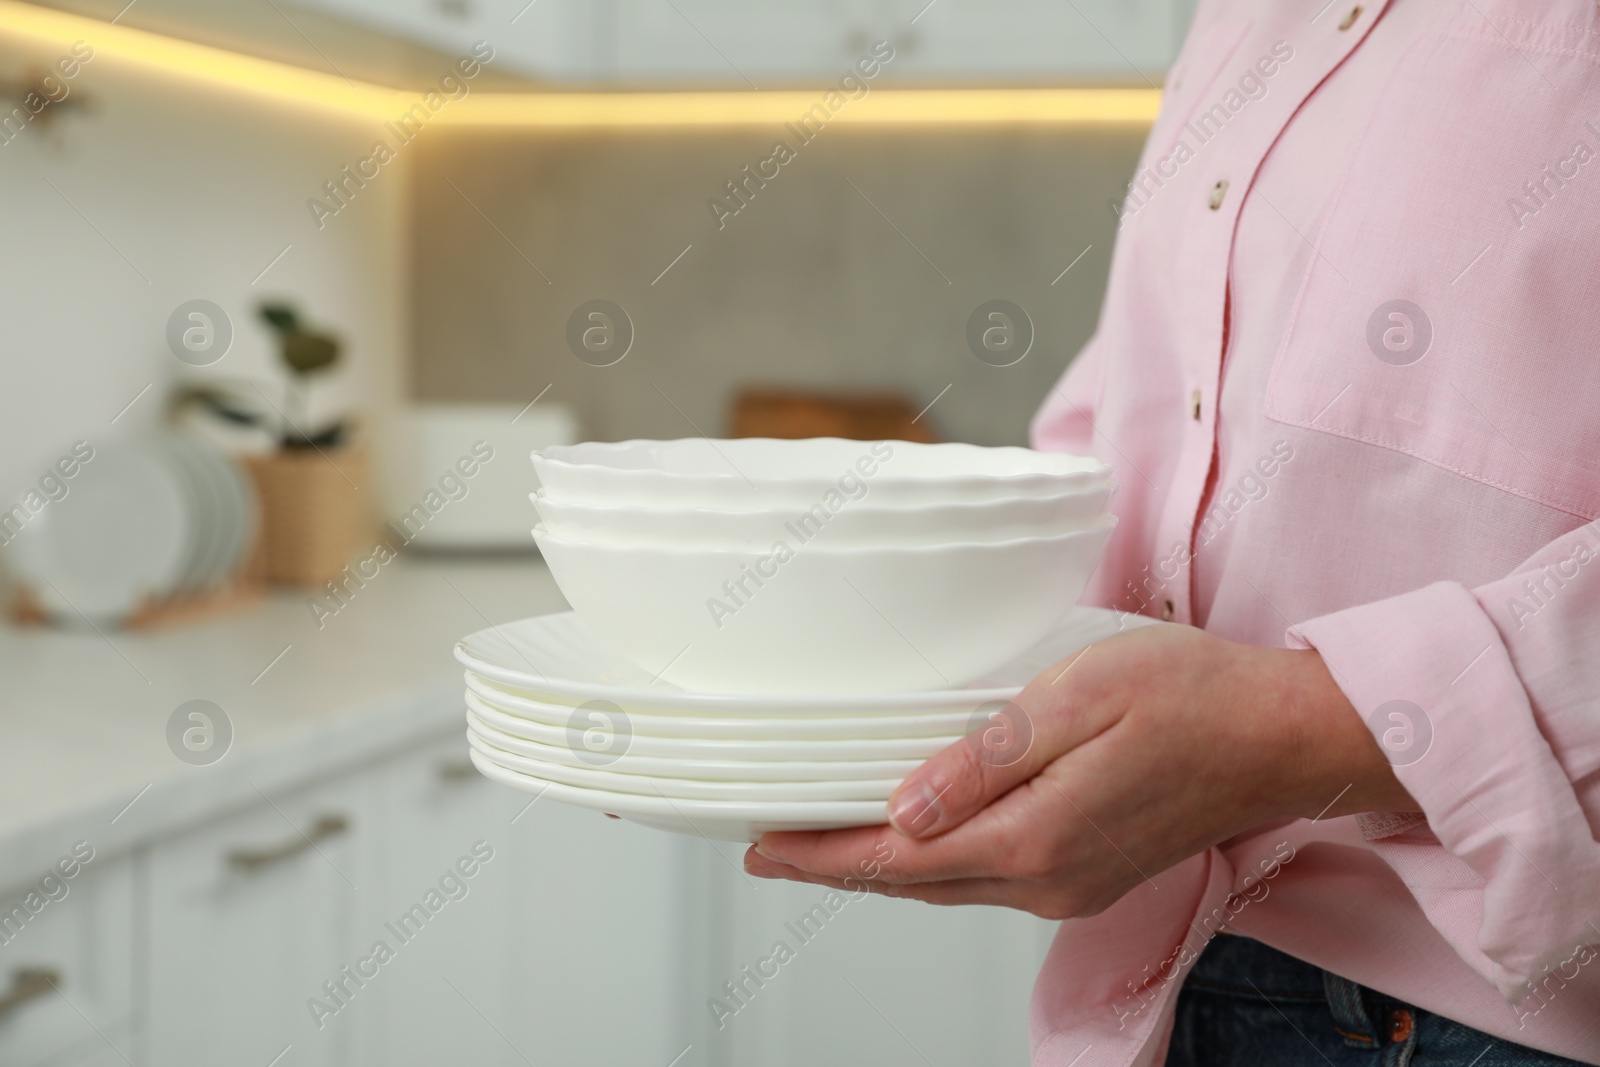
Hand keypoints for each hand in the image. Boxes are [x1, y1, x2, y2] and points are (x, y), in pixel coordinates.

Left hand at [744, 624, 1416, 917]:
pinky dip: (935, 865)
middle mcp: (1047, 880)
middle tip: (772, 844)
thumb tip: (904, 810)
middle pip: (914, 883)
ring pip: (949, 886)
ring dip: (883, 868)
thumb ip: (986, 758)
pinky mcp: (1090, 872)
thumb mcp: (1080, 698)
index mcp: (1035, 839)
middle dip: (837, 866)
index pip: (897, 861)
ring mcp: (1072, 885)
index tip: (761, 848)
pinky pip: (987, 878)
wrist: (1288, 737)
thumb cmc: (1195, 697)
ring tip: (826, 841)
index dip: (822, 856)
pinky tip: (918, 839)